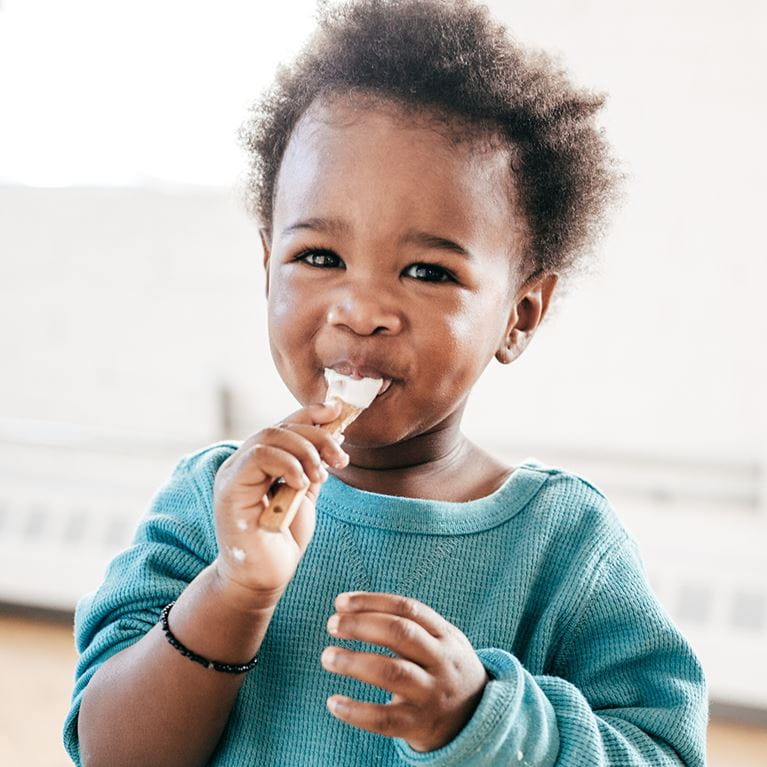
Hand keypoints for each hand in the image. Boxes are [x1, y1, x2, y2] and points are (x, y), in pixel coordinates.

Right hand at [212, 400, 348, 610]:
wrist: (264, 576)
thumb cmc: (282, 538)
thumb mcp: (304, 493)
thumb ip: (312, 465)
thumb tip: (333, 434)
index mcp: (259, 461)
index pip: (283, 425)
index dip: (309, 413)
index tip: (336, 411)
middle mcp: (242, 463)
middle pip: (279, 428)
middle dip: (316, 437)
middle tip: (340, 459)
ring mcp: (232, 474)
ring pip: (269, 436)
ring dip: (304, 451)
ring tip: (321, 477)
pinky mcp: (230, 490)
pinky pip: (258, 458)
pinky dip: (287, 465)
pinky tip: (302, 484)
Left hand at [321, 592, 488, 751]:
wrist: (476, 717)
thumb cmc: (443, 668)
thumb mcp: (441, 640)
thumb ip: (406, 623)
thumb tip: (348, 608)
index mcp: (445, 635)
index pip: (407, 608)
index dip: (371, 602)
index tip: (340, 602)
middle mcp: (440, 662)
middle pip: (400, 634)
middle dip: (361, 625)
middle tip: (332, 624)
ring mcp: (431, 694)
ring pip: (391, 673)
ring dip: (354, 662)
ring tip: (327, 656)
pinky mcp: (418, 725)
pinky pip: (384, 719)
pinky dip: (356, 711)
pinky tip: (333, 702)